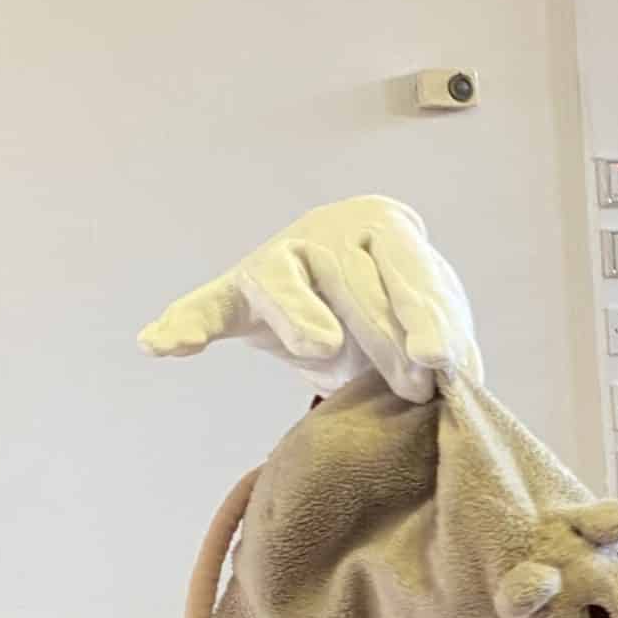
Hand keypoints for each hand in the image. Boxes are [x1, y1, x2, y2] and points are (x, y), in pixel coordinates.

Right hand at [138, 195, 481, 402]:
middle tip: (414, 390)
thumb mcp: (434, 319)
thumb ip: (449, 341)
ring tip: (321, 347)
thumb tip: (456, 373)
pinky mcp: (237, 292)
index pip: (407, 268)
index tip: (437, 357)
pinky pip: (207, 307)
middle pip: (353, 282)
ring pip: (282, 285)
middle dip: (386, 339)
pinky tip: (161, 346)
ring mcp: (277, 258)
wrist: (351, 289)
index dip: (423, 314)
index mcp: (383, 228)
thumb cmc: (400, 304)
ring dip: (300, 317)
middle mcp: (327, 231)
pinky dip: (183, 324)